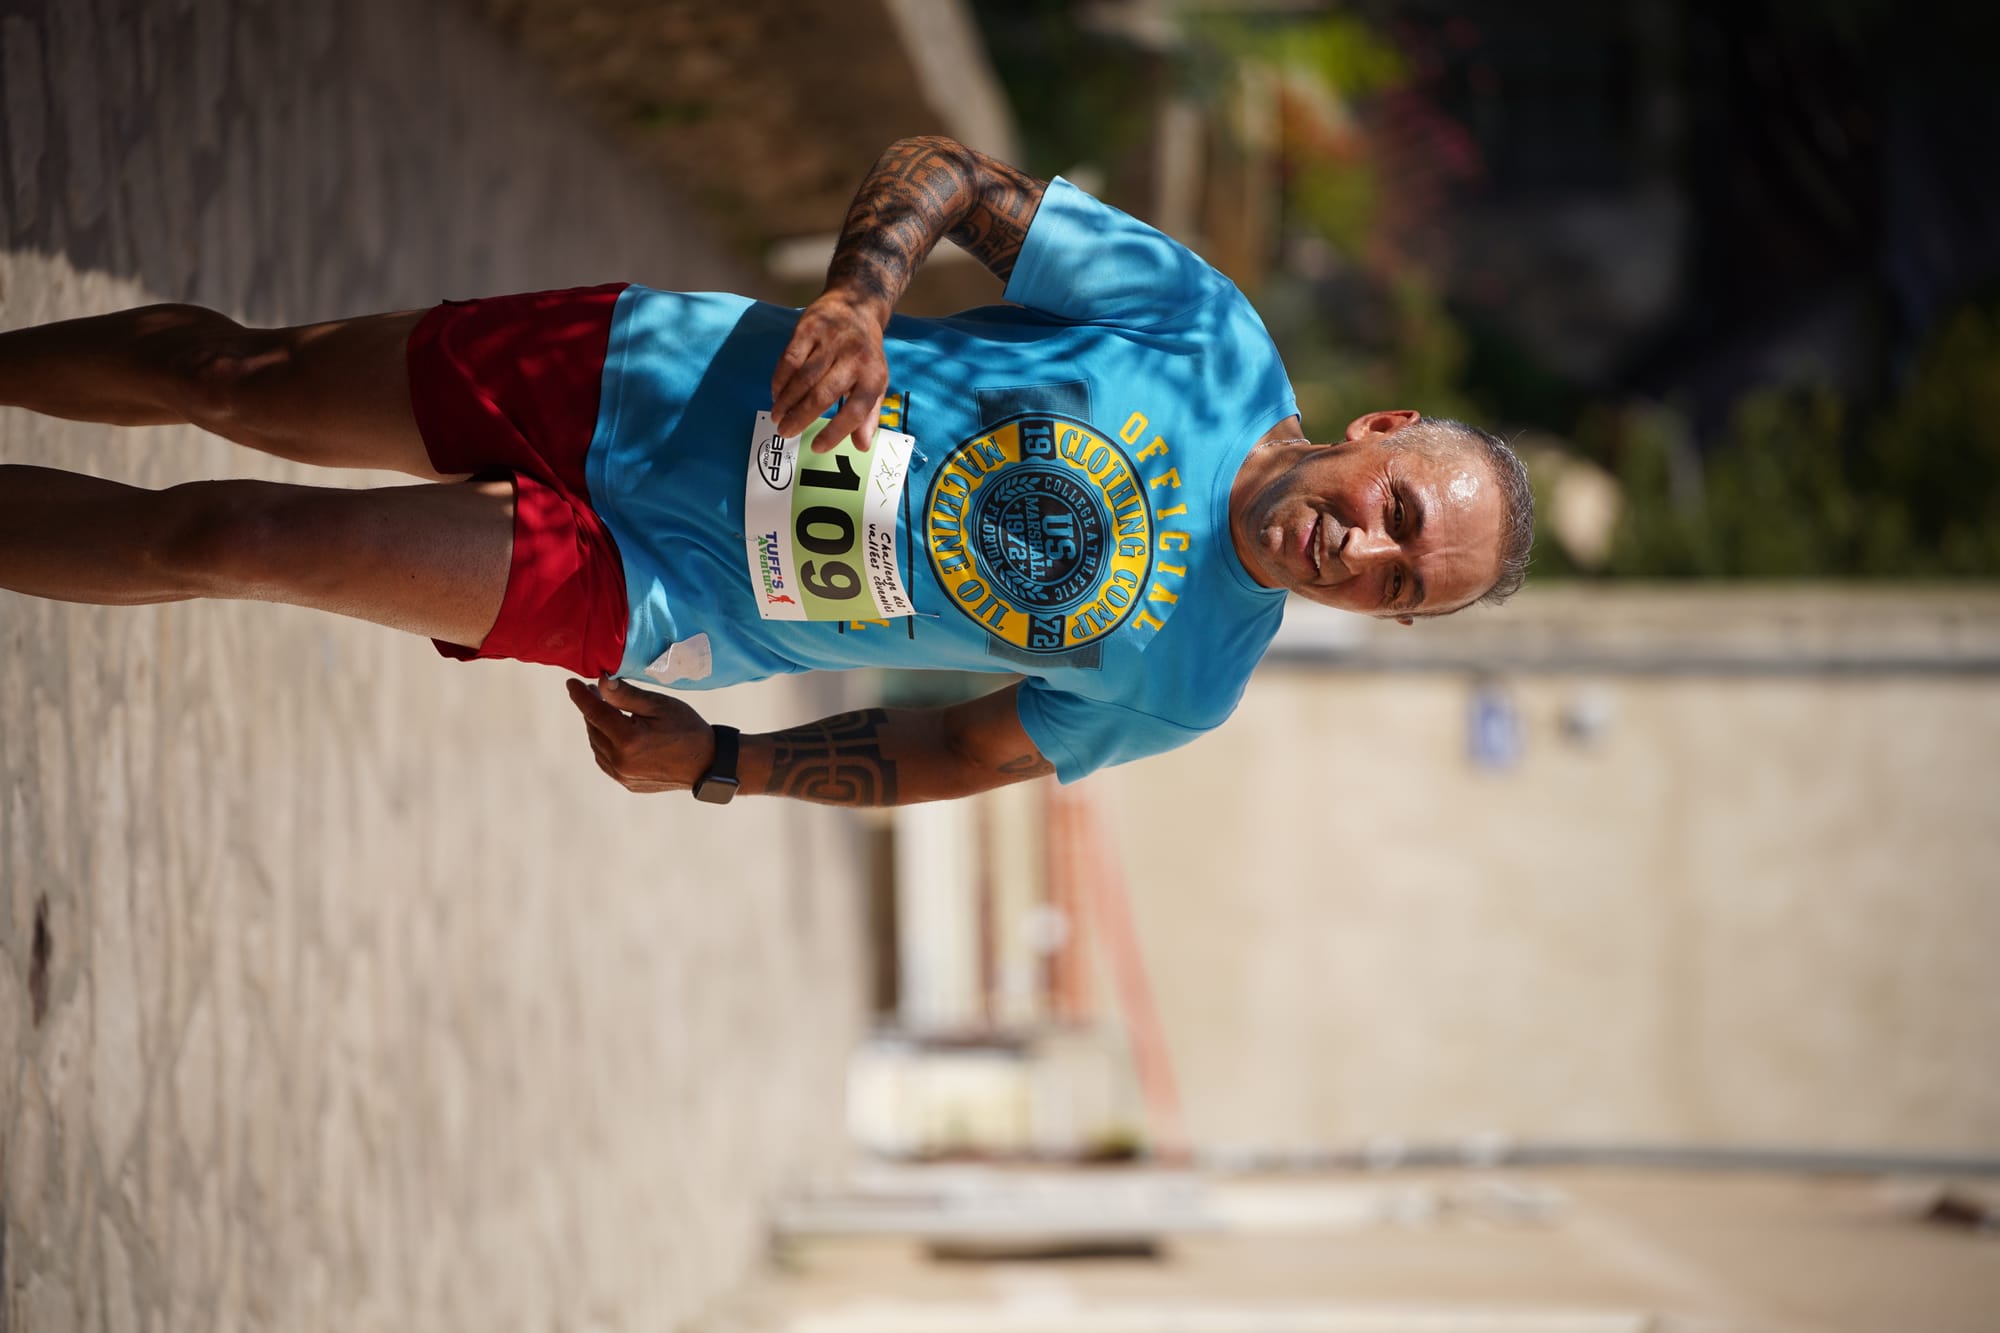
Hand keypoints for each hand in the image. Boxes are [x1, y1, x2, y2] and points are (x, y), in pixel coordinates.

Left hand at [565, 675, 716, 793]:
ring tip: (606, 710)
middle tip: (595, 691)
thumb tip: (601, 682)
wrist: (709, 763)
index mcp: (628, 740)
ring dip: (597, 727)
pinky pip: (606, 760)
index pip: (594, 712)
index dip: (581, 696)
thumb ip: (626, 694)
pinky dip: (604, 744)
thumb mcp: (659, 705)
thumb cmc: (688, 729)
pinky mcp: (628, 783)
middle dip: (591, 709)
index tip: (571, 683)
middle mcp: (621, 761)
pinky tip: (614, 733)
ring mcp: (623, 776)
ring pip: (597, 746)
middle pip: (594, 729)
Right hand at [770, 290, 888, 451]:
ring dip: (786, 402)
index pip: (856, 410)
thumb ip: (869, 415)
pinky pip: (790, 359)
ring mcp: (830, 342)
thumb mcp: (876, 383)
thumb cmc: (866, 353)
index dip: (836, 432)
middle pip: (823, 396)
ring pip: (803, 379)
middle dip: (801, 418)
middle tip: (786, 433)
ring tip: (777, 417)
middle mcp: (854, 358)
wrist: (857, 304)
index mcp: (873, 376)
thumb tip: (861, 447)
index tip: (817, 448)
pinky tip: (775, 394)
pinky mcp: (809, 329)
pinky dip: (780, 379)